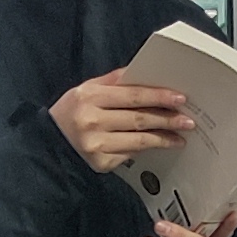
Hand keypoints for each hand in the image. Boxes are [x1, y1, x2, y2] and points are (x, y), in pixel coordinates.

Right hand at [51, 71, 201, 171]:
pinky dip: (146, 148)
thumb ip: (113, 81)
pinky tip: (159, 145)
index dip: (158, 96)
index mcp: (90, 97)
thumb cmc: (71, 112)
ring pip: (139, 140)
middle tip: (188, 120)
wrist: (49, 144)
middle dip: (167, 119)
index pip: (132, 95)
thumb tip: (144, 74)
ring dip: (163, 138)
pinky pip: (130, 153)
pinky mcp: (101, 163)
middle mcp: (92, 121)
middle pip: (139, 119)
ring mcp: (97, 145)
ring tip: (180, 136)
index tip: (179, 98)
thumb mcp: (86, 90)